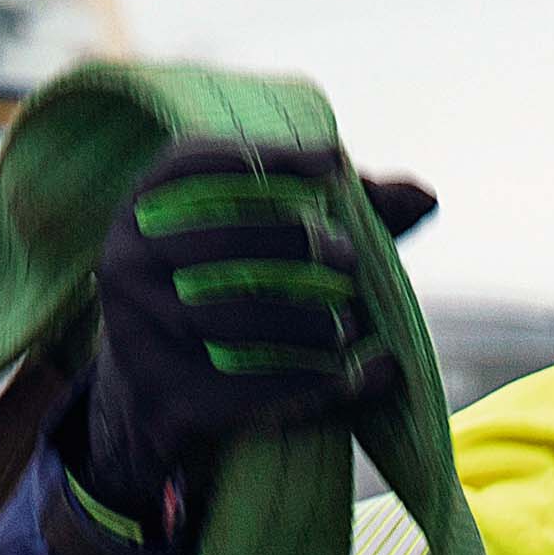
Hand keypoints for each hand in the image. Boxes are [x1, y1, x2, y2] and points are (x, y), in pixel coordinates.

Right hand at [64, 136, 418, 546]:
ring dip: (311, 323)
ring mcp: (138, 332)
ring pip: (238, 320)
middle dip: (300, 246)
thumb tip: (426, 197)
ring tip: (349, 327)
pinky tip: (367, 376)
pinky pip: (251, 389)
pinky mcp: (166, 396)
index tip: (332, 163)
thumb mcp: (258, 243)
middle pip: (226, 242)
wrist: (149, 396)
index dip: (267, 158)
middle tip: (350, 260)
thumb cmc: (219, 293)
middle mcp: (127, 260)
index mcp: (143, 206)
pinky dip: (319, 384)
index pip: (199, 164)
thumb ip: (336, 215)